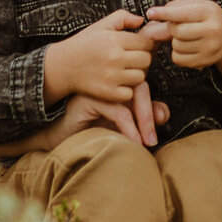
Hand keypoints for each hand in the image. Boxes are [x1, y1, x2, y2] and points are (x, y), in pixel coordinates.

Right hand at [0, 84, 170, 155]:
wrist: (57, 134)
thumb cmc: (89, 126)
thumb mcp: (120, 122)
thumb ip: (143, 115)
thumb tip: (164, 113)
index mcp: (118, 79)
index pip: (144, 84)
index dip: (153, 102)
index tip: (161, 122)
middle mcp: (110, 78)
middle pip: (140, 87)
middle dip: (149, 113)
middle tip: (154, 138)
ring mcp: (100, 86)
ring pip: (131, 98)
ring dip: (142, 122)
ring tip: (146, 143)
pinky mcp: (90, 99)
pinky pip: (118, 111)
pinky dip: (129, 128)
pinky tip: (133, 142)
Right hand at [43, 10, 156, 105]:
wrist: (62, 66)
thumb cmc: (83, 45)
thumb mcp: (101, 25)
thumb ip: (123, 17)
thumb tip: (142, 20)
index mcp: (114, 39)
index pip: (146, 42)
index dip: (144, 44)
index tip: (137, 47)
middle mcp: (114, 57)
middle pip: (146, 60)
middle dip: (142, 59)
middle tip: (132, 59)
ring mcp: (111, 76)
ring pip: (141, 77)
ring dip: (135, 75)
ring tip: (125, 71)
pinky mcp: (107, 92)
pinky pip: (130, 93)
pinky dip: (126, 90)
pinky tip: (118, 83)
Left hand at [146, 0, 221, 84]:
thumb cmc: (208, 18)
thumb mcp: (198, 5)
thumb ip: (177, 7)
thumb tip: (155, 19)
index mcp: (210, 12)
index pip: (183, 13)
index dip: (165, 13)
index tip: (150, 13)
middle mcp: (213, 30)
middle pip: (178, 31)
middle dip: (172, 28)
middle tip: (178, 25)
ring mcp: (210, 48)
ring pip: (176, 46)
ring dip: (175, 41)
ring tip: (186, 37)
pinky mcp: (205, 62)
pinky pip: (178, 59)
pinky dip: (177, 53)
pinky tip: (186, 47)